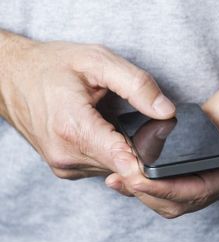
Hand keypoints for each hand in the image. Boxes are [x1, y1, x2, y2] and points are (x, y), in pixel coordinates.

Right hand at [0, 34, 174, 178]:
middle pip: (124, 166)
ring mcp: (65, 165)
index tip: (169, 157)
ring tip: (125, 122)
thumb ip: (136, 85)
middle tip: (152, 122)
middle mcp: (67, 155)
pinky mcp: (66, 168)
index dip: (151, 161)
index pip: (122, 161)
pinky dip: (114, 154)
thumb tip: (166, 111)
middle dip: (145, 148)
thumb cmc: (52, 66)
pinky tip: (110, 132)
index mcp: (73, 128)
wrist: (10, 78)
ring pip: (115, 169)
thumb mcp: (97, 61)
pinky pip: (102, 166)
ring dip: (128, 151)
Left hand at [105, 65, 218, 217]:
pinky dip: (150, 174)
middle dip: (151, 194)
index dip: (171, 190)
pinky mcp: (196, 152)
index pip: (203, 189)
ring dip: (146, 190)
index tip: (142, 182)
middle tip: (121, 179)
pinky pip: (171, 172)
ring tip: (118, 177)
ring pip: (174, 192)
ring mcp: (209, 165)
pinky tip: (128, 163)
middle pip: (183, 200)